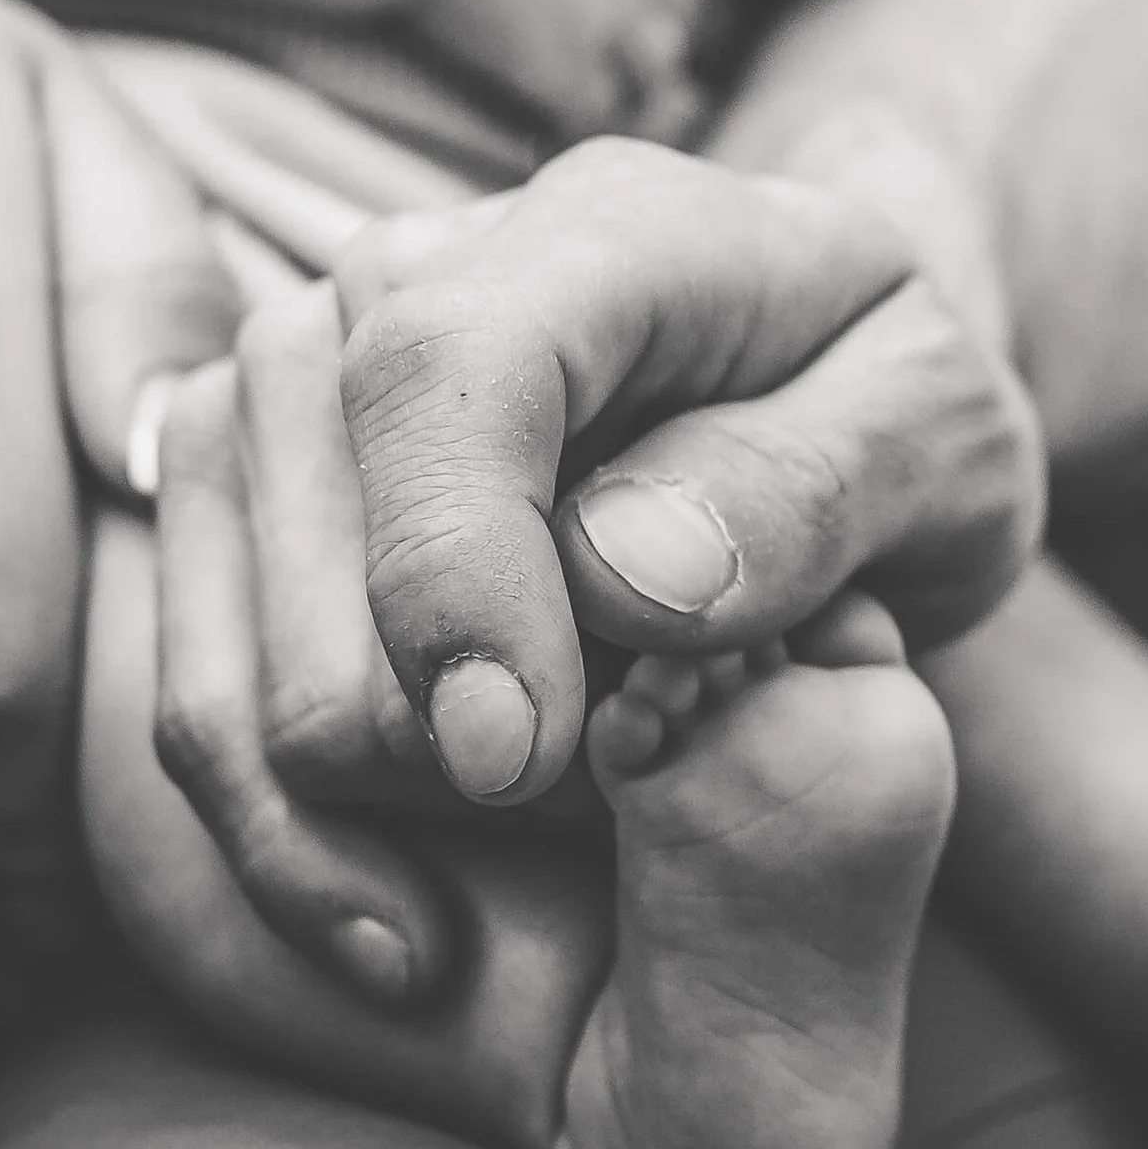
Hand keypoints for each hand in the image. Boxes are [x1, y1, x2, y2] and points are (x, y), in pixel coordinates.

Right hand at [135, 139, 1042, 1006]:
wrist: (813, 392)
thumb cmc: (890, 417)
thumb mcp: (943, 444)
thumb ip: (810, 488)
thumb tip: (618, 565)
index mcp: (607, 229)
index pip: (451, 367)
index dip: (454, 569)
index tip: (510, 761)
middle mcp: (412, 270)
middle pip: (324, 527)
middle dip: (458, 725)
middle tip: (635, 782)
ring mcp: (307, 371)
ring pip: (244, 642)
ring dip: (392, 796)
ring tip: (572, 809)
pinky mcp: (246, 480)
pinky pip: (204, 695)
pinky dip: (290, 836)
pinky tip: (411, 919)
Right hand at [419, 0, 715, 141]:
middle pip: (677, 20)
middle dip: (641, 34)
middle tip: (588, 44)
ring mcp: (612, 22)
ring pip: (651, 76)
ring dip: (618, 81)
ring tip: (565, 79)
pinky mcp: (563, 69)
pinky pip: (594, 114)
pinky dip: (570, 113)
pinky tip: (530, 100)